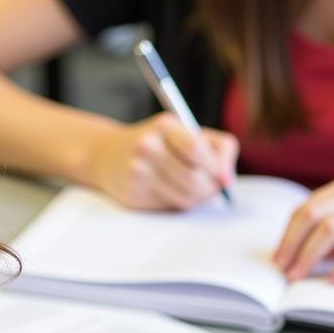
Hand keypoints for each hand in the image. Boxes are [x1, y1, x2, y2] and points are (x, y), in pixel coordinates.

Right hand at [86, 112, 238, 209]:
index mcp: (165, 125)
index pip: (198, 149)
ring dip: (199, 199)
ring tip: (195, 189)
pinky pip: (172, 206)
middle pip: (196, 179)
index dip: (218, 167)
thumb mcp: (182, 131)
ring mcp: (139, 171)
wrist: (106, 155)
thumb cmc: (155, 142)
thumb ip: (214, 147)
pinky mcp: (134, 194)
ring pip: (187, 197)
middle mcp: (148, 146)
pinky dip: (180, 203)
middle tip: (214, 188)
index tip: (225, 178)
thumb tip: (227, 179)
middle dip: (212, 188)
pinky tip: (172, 191)